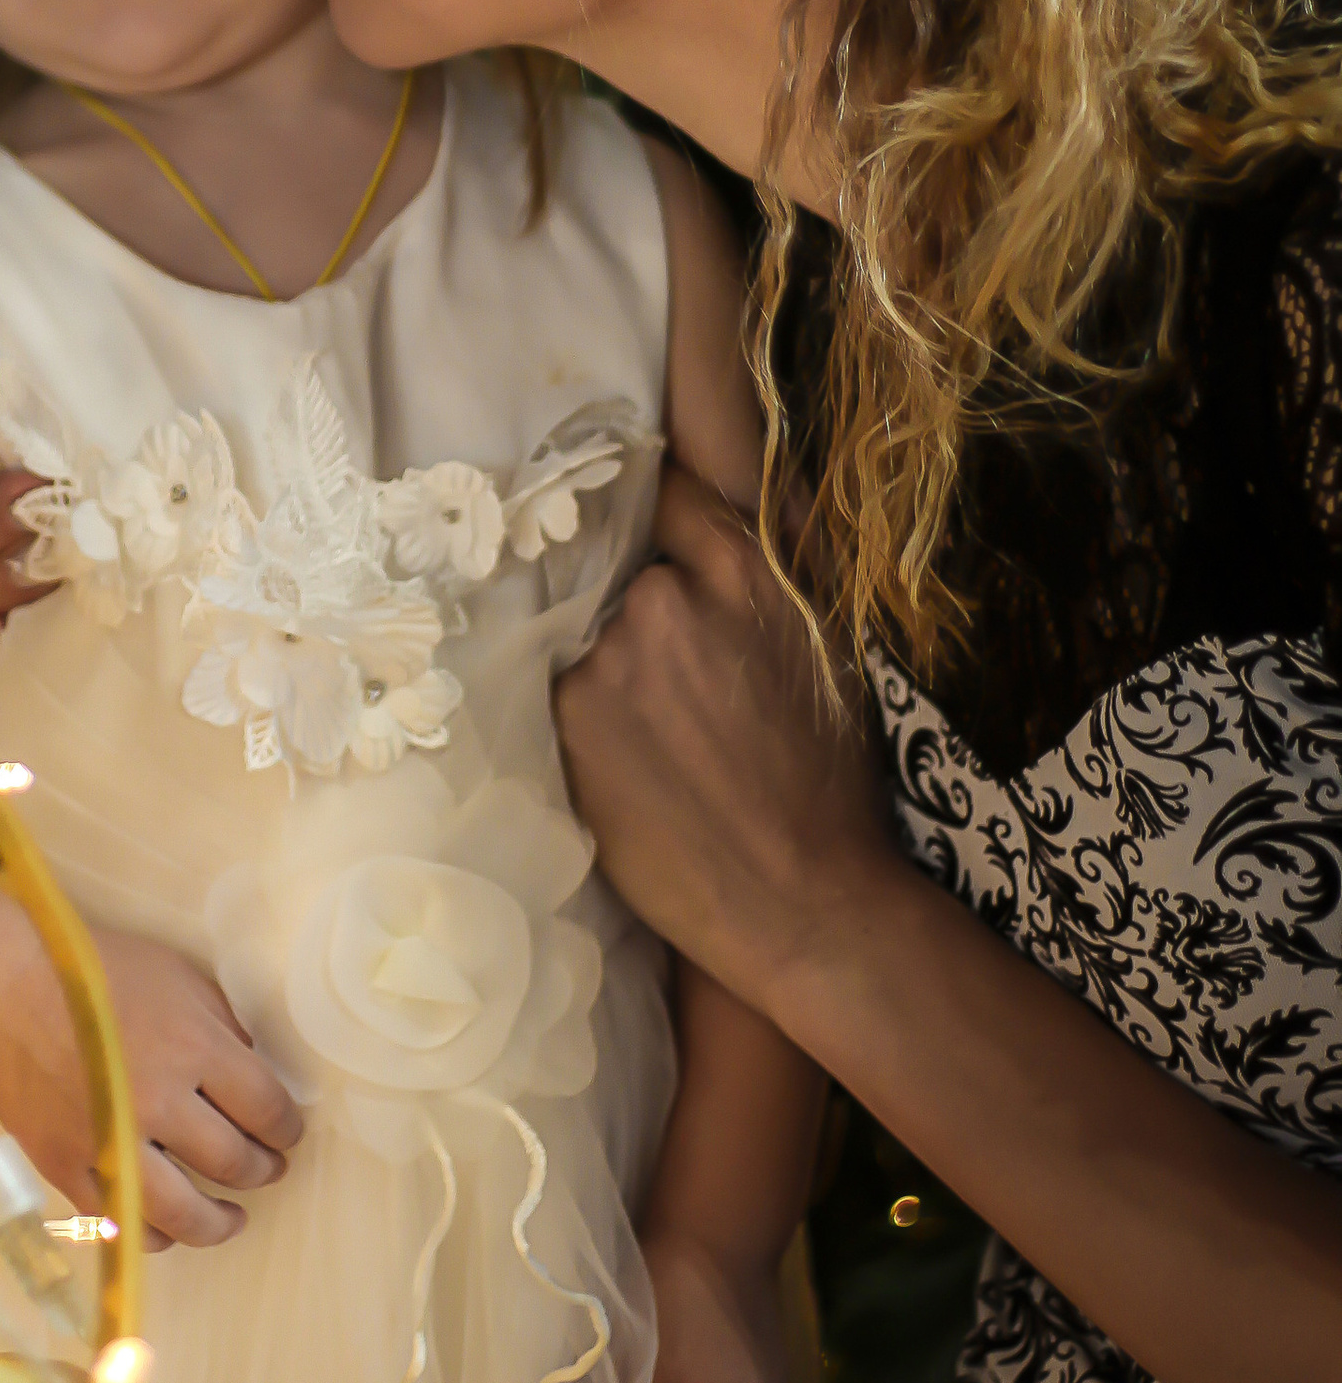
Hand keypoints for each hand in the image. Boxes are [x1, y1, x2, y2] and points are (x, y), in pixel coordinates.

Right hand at [0, 917, 305, 1252]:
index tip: (287, 1133)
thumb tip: (250, 1066)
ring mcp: (113, 1140)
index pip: (267, 1107)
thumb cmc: (91, 968)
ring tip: (232, 1219)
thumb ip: (220, 1022)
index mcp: (195, 1047)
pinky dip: (156, 1235)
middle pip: (234, 1161)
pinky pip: (124, 1223)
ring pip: (185, 1212)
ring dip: (220, 1222)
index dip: (286, 1128)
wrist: (2, 983)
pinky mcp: (69, 1167)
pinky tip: (169, 1227)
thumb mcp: (175, 974)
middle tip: (268, 1169)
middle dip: (263, 1170)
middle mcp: (161, 1101)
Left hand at [555, 463, 896, 1014]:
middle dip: (628, 594)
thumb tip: (727, 481)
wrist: (800, 901)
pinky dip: (579, 705)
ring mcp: (604, 658)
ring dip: (602, 654)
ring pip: (583, 625)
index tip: (642, 514)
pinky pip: (555, 682)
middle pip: (616, 561)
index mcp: (745, 570)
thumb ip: (769, 557)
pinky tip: (623, 753)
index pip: (670, 487)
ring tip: (652, 726)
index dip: (656, 504)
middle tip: (667, 666)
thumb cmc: (826, 778)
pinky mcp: (562, 718)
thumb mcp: (825, 644)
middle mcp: (664, 599)